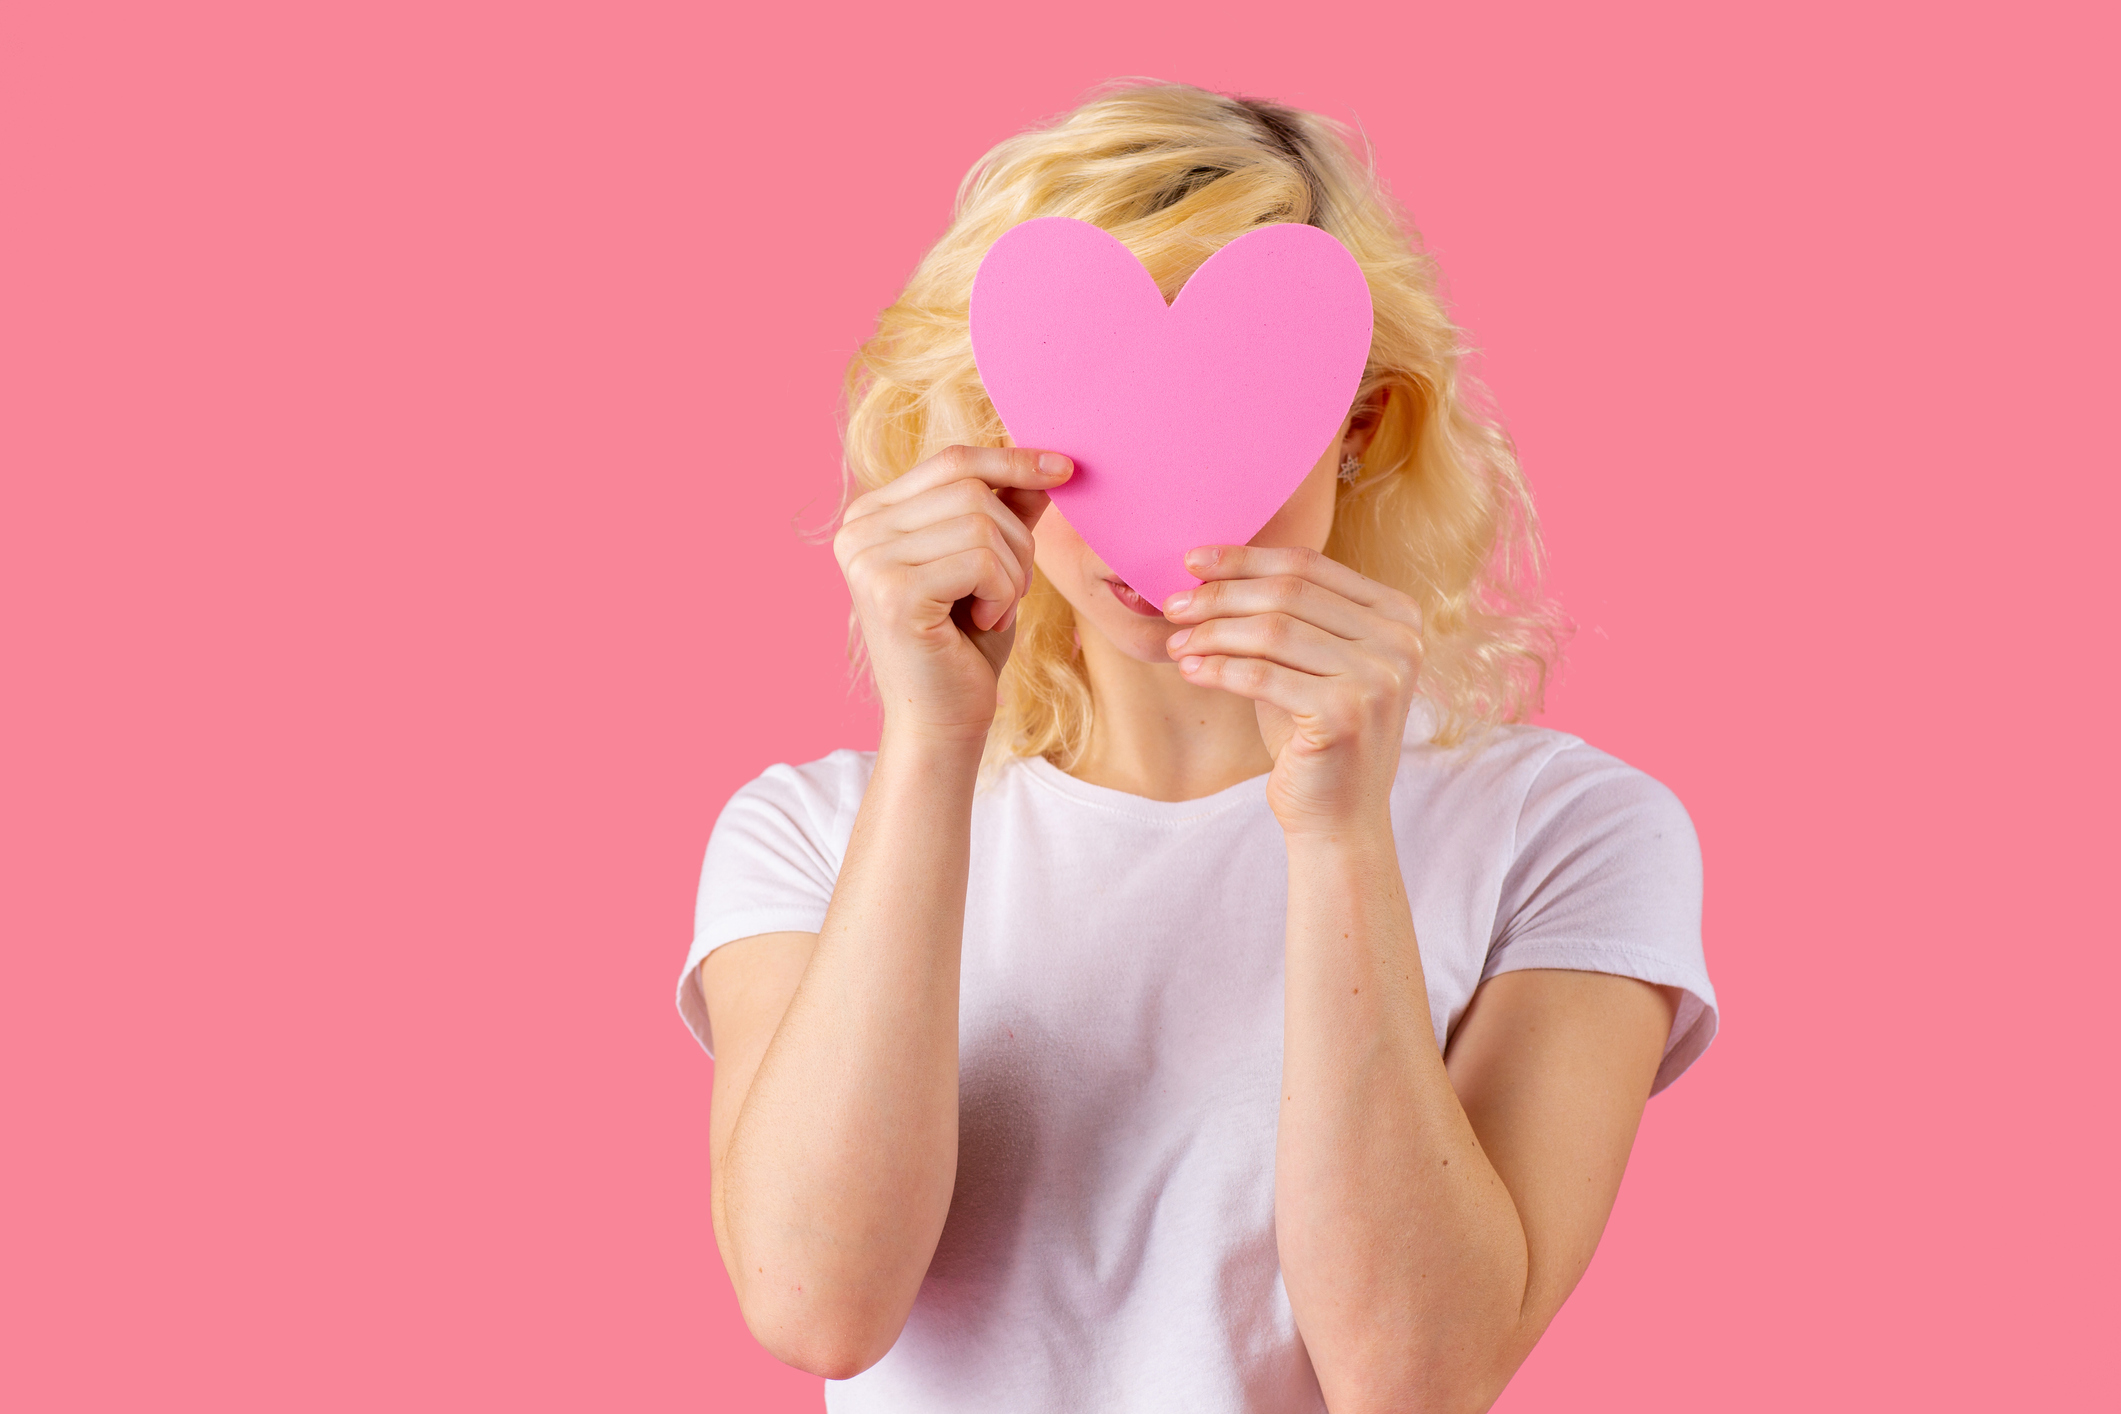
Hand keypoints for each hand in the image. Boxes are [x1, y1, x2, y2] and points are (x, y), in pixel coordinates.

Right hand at [833, 446, 1071, 743]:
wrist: (940, 723)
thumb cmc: (964, 647)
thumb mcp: (990, 566)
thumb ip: (1006, 511)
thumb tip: (1046, 464)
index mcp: (872, 515)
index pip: (952, 460)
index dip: (1013, 460)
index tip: (1065, 469)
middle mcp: (858, 529)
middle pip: (972, 489)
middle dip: (1015, 539)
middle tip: (1010, 590)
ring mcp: (868, 559)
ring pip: (980, 522)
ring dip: (1011, 572)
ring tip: (993, 611)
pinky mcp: (892, 592)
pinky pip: (980, 560)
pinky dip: (1002, 594)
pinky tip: (985, 623)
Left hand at [1161, 546, 1423, 835]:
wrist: (1339, 817)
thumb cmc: (1314, 735)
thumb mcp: (1307, 662)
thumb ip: (1284, 614)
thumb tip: (1209, 569)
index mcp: (1398, 615)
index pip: (1309, 566)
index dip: (1245, 559)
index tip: (1192, 561)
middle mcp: (1400, 641)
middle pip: (1288, 593)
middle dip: (1220, 595)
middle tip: (1173, 605)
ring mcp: (1380, 678)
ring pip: (1272, 631)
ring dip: (1212, 633)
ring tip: (1176, 644)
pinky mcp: (1346, 714)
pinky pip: (1262, 676)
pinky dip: (1218, 669)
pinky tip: (1191, 670)